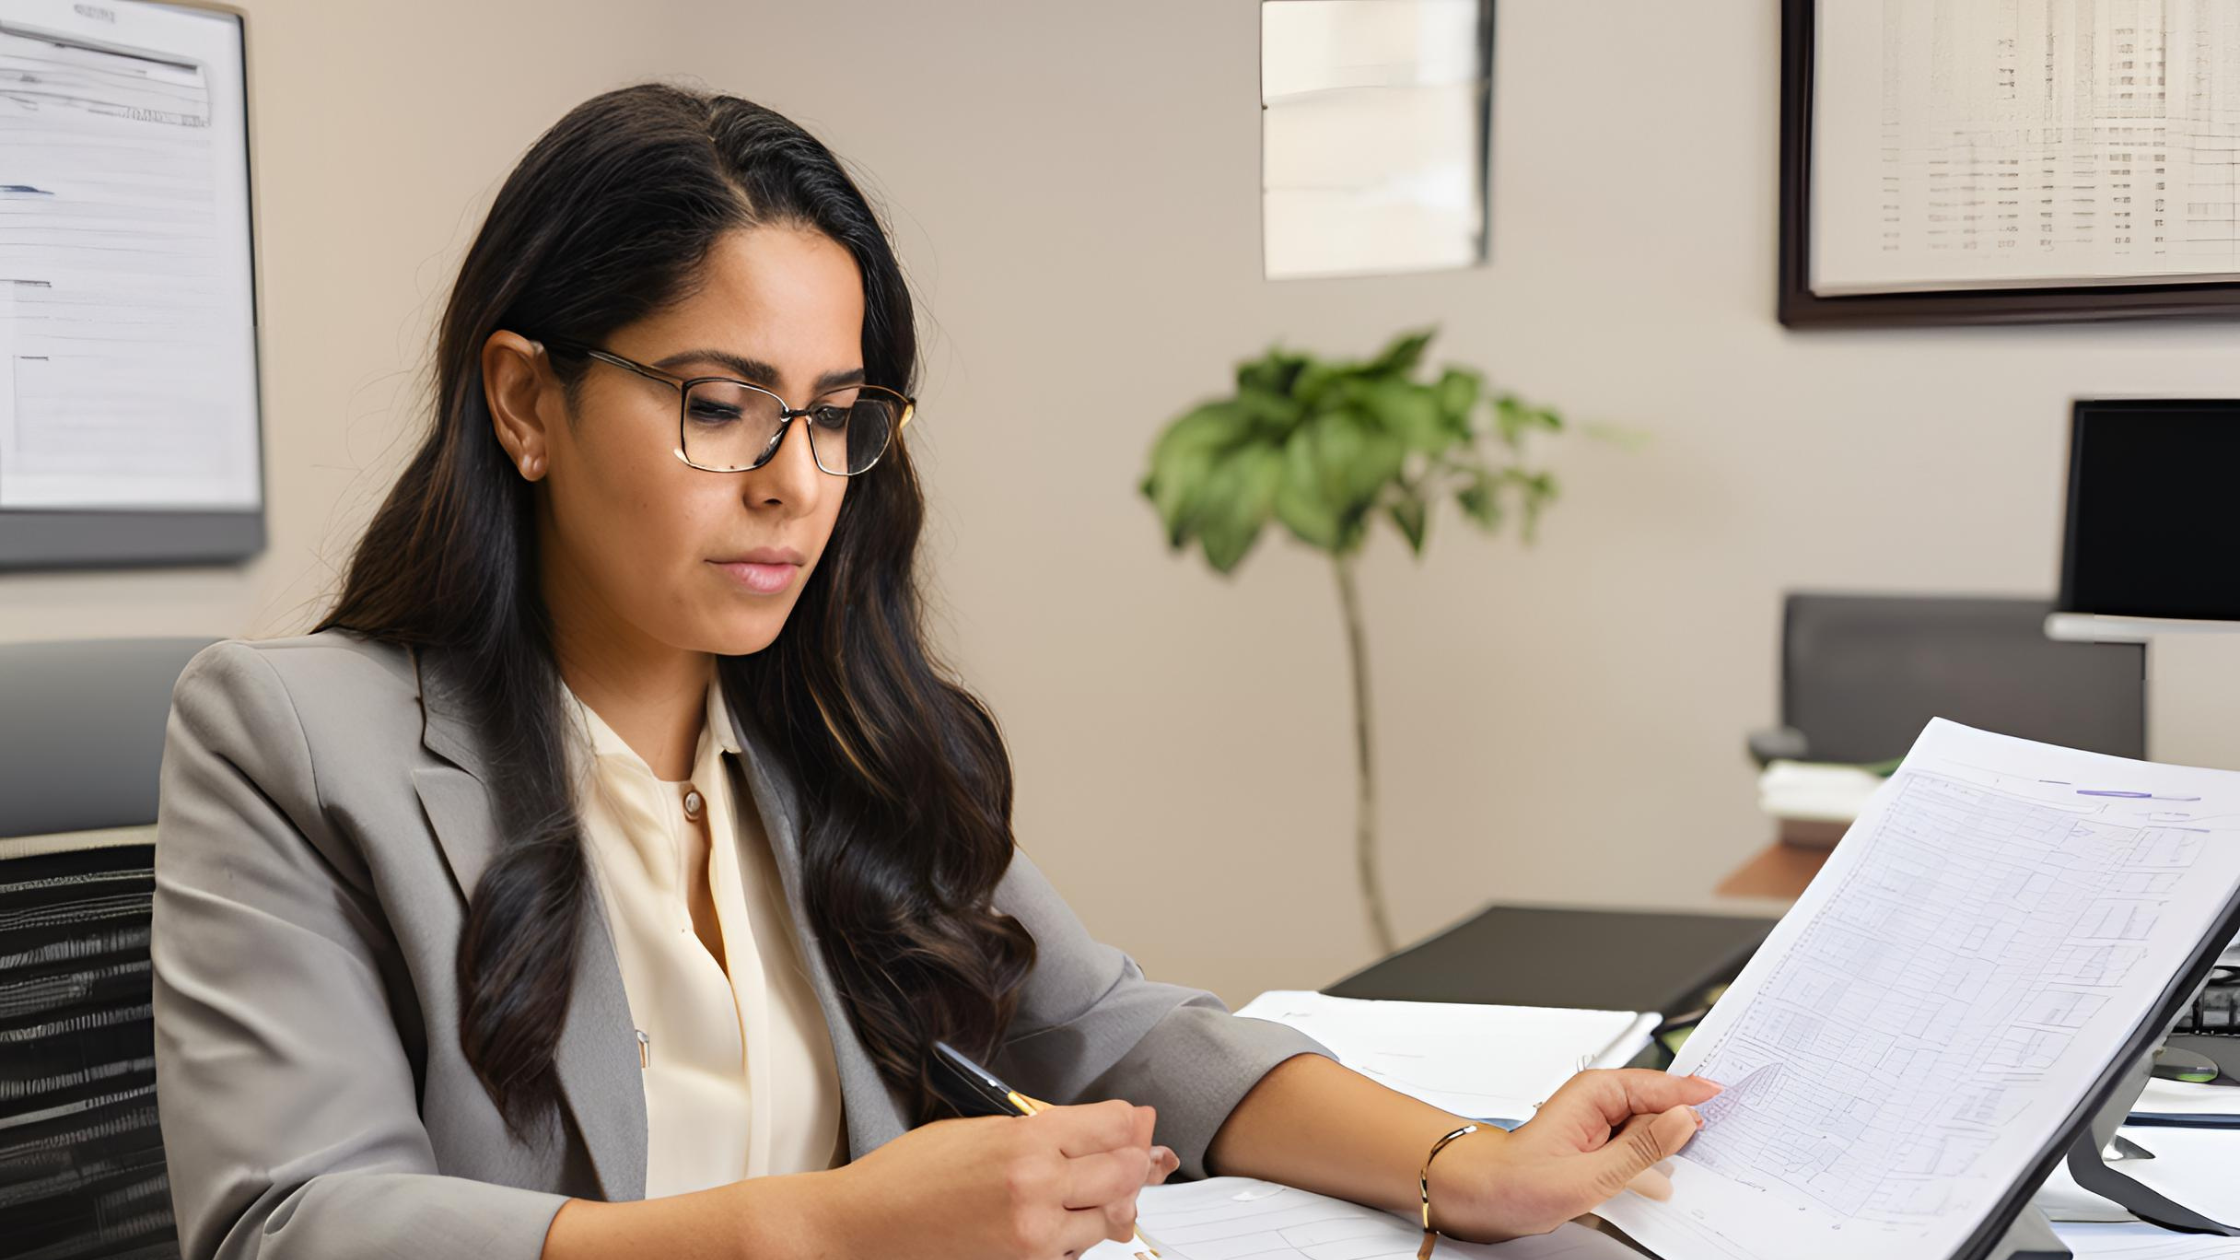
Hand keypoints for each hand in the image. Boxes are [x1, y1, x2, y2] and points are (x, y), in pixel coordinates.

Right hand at [824, 1099, 1164, 1259]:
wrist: (868, 1225)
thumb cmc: (914, 1172)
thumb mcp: (982, 1128)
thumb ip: (1047, 1128)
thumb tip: (1109, 1125)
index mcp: (1027, 1137)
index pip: (1114, 1123)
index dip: (1124, 1122)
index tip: (1123, 1124)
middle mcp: (1038, 1185)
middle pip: (1124, 1169)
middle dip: (1126, 1161)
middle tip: (1115, 1157)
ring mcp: (1036, 1233)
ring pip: (1111, 1216)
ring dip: (1105, 1202)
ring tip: (1076, 1190)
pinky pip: (1079, 1248)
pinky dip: (1078, 1234)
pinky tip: (1055, 1219)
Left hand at [1428, 1069, 1722, 1241]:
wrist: (1488, 1196)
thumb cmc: (1520, 1181)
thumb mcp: (1589, 1174)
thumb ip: (1641, 1148)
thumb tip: (1684, 1119)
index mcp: (1597, 1091)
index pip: (1661, 1085)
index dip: (1697, 1092)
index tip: (1731, 1097)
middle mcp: (1600, 1100)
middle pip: (1662, 1105)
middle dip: (1687, 1122)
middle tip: (1722, 1136)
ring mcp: (1602, 1122)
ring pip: (1653, 1128)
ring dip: (1668, 1147)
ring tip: (1689, 1160)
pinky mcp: (1601, 1143)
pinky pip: (1639, 1146)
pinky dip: (1653, 1161)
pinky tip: (1659, 1180)